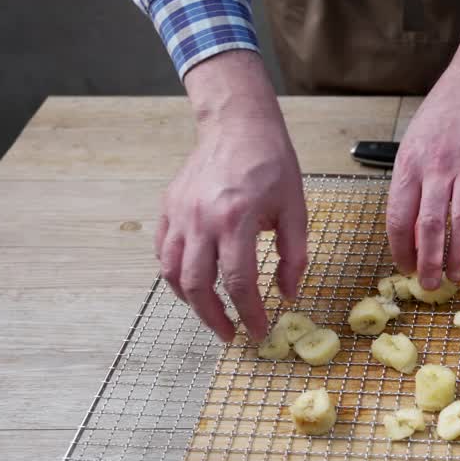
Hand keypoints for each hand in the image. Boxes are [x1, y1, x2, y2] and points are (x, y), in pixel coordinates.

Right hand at [157, 51, 307, 342]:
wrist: (238, 125)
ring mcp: (179, 214)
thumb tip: (288, 293)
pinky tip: (192, 284)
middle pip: (198, 285)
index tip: (258, 332)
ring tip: (211, 314)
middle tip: (229, 334)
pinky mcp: (168, 207)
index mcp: (236, 220)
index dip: (249, 314)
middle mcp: (201, 220)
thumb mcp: (296, 209)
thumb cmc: (272, 164)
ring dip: (190, 301)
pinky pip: (163, 251)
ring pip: (172, 272)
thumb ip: (294, 255)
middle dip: (213, 318)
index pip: (239, 282)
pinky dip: (174, 274)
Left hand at [386, 16, 459, 288]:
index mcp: (411, 166)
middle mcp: (438, 168)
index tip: (406, 268)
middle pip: (431, 226)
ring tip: (458, 275)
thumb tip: (411, 234)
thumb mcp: (411, 147)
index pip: (400, 217)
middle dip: (430, 262)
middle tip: (431, 285)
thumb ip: (411, 187)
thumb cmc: (439, 120)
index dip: (402, 249)